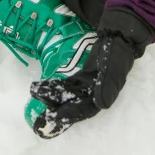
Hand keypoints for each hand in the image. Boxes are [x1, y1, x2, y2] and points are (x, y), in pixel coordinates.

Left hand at [30, 7, 154, 138]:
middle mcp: (94, 95)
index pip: (85, 109)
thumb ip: (109, 84)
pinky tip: (42, 86)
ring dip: (52, 96)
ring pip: (67, 95)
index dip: (69, 114)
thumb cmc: (117, 53)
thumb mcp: (115, 68)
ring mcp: (87, 86)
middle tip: (38, 115)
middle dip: (56, 110)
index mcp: (104, 95)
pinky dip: (56, 87)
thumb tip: (102, 105)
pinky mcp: (82, 78)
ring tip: (35, 92)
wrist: (119, 38)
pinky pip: (67, 85)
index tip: (53, 116)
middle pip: (73, 105)